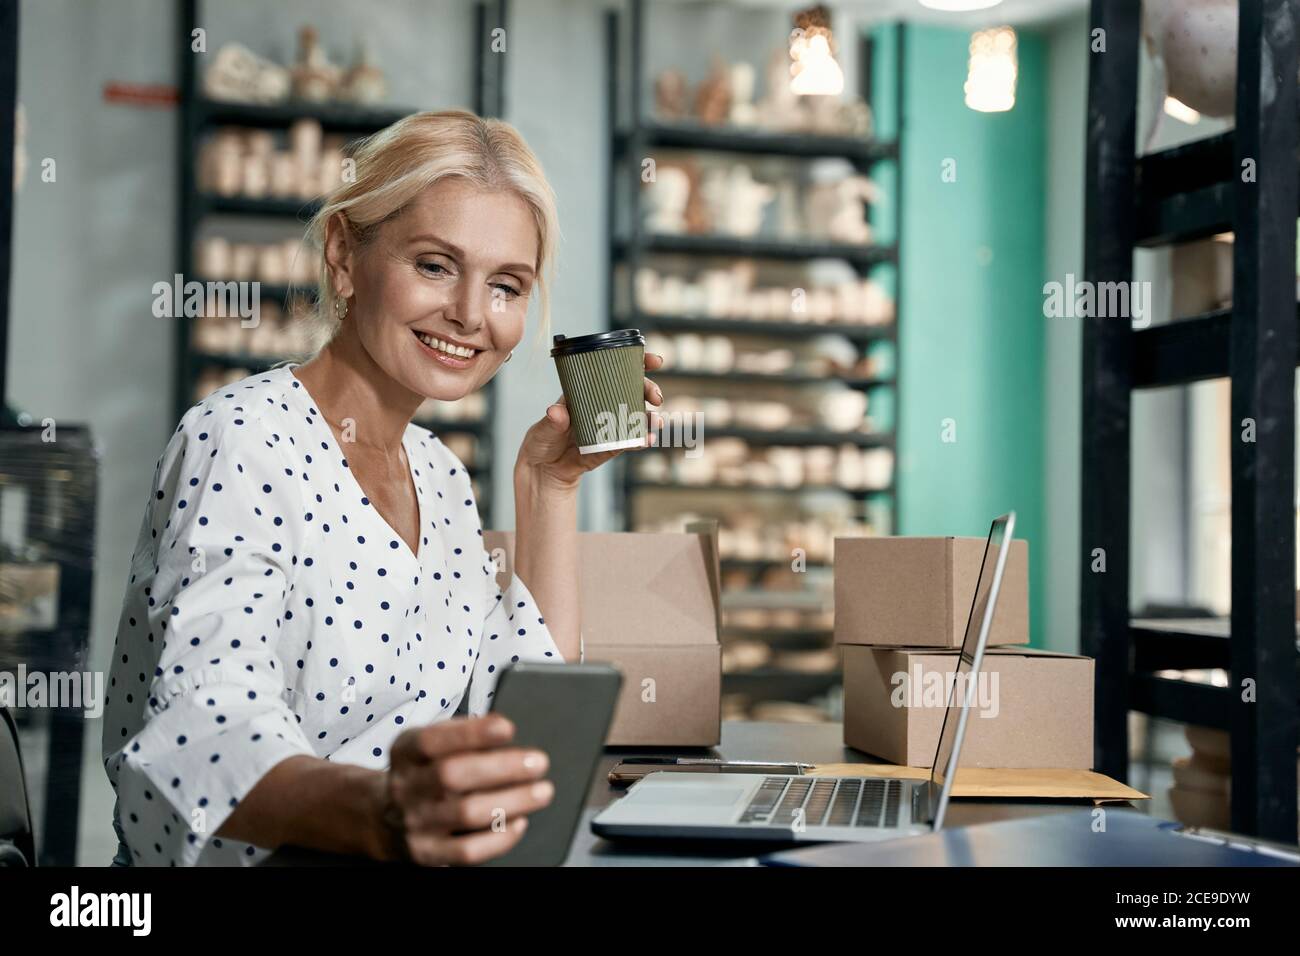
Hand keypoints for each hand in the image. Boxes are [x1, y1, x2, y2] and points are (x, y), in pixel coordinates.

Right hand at [381, 714, 552, 864]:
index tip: (507, 728)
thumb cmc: (423, 773)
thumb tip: (502, 728)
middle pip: (452, 776)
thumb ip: (462, 733)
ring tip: (542, 791)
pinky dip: (499, 837)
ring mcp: (416, 823)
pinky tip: (519, 822)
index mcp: (406, 753)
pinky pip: (468, 851)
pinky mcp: (428, 853)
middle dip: (502, 768)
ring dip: (512, 801)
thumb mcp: (430, 745)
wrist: (386, 819)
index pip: (433, 740)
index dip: (471, 733)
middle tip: (538, 762)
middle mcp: (407, 787)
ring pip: (466, 813)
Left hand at [515, 351, 665, 490]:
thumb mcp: (543, 429)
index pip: (612, 371)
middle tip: (655, 396)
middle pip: (631, 391)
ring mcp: (608, 426)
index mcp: (585, 392)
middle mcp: (601, 406)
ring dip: (649, 417)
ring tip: (655, 421)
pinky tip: (648, 439)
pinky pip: (629, 441)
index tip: (652, 361)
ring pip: (635, 416)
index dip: (635, 363)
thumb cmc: (542, 441)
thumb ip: (552, 422)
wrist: (543, 471)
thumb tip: (556, 412)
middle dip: (648, 390)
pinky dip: (641, 440)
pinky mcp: (610, 447)